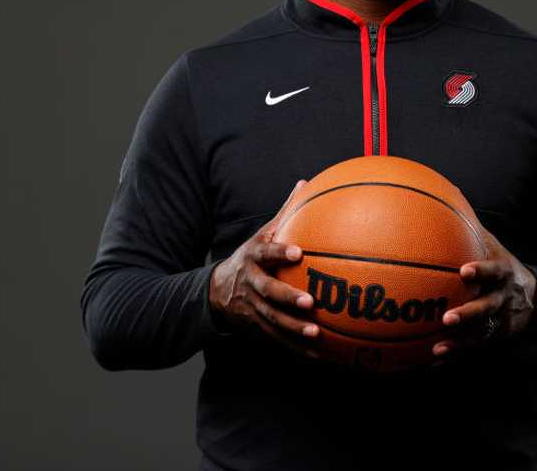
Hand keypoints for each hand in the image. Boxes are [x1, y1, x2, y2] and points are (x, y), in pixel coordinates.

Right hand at [208, 180, 320, 357]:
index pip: (266, 253)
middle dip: (288, 298)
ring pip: (272, 320)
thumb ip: (285, 212)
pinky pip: (277, 339)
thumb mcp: (262, 233)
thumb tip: (306, 182)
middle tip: (310, 302)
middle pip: (268, 292)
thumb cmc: (251, 256)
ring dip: (293, 329)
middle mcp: (251, 283)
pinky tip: (318, 354)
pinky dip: (296, 348)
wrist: (217, 290)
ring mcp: (252, 307)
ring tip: (316, 334)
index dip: (280, 253)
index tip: (299, 253)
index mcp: (254, 257)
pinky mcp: (256, 327)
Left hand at [432, 224, 536, 357]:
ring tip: (438, 347)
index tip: (464, 271)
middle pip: (487, 308)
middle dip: (468, 314)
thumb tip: (448, 200)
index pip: (494, 271)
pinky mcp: (494, 338)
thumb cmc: (504, 269)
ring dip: (459, 342)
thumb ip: (474, 232)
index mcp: (504, 275)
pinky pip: (472, 348)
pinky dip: (454, 353)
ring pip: (479, 334)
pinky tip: (433, 360)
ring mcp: (500, 322)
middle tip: (447, 318)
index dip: (481, 271)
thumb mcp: (497, 249)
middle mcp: (503, 300)